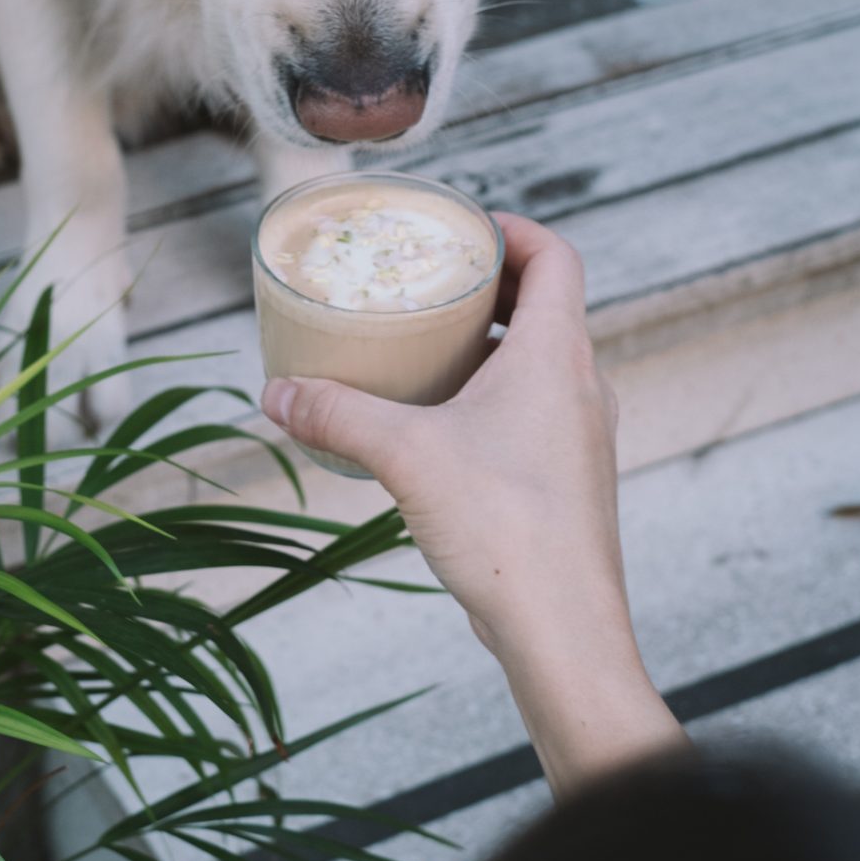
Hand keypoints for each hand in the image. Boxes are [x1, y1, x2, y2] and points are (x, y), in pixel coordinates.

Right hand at [261, 212, 686, 791]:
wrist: (564, 633)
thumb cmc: (506, 531)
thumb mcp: (404, 456)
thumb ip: (337, 414)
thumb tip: (277, 393)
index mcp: (556, 355)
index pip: (556, 257)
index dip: (514, 230)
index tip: (467, 227)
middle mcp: (582, 386)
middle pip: (549, 304)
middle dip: (492, 286)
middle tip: (434, 281)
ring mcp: (582, 437)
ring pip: (543, 362)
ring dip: (494, 344)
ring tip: (431, 348)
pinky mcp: (571, 481)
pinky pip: (538, 412)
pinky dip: (497, 397)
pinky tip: (444, 426)